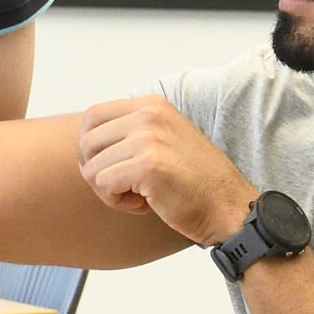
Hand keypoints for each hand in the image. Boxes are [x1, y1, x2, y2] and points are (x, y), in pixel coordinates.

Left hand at [74, 96, 256, 246]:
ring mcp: (148, 138)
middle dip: (96, 171)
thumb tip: (85, 142)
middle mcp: (149, 114)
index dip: (92, 147)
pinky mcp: (148, 165)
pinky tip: (144, 205)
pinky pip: (103, 184)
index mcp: (153, 105)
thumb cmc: (195, 182)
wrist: (228, 207)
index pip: (93, 116)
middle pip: (86, 142)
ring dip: (108, 190)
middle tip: (123, 187)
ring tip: (138, 196)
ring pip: (92, 167)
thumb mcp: (165, 139)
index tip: (113, 167)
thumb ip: (131, 132)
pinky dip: (117, 202)